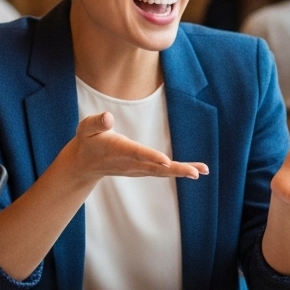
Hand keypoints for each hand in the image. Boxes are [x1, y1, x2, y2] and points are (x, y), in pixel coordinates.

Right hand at [65, 112, 207, 185]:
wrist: (86, 163)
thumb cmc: (88, 140)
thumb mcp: (86, 128)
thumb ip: (97, 123)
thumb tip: (108, 117)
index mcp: (119, 150)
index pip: (137, 153)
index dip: (151, 156)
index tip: (166, 160)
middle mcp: (131, 162)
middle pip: (156, 168)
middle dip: (176, 170)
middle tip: (196, 172)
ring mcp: (138, 168)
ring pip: (163, 172)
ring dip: (183, 171)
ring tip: (203, 170)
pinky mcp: (143, 169)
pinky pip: (163, 171)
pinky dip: (178, 171)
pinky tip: (194, 170)